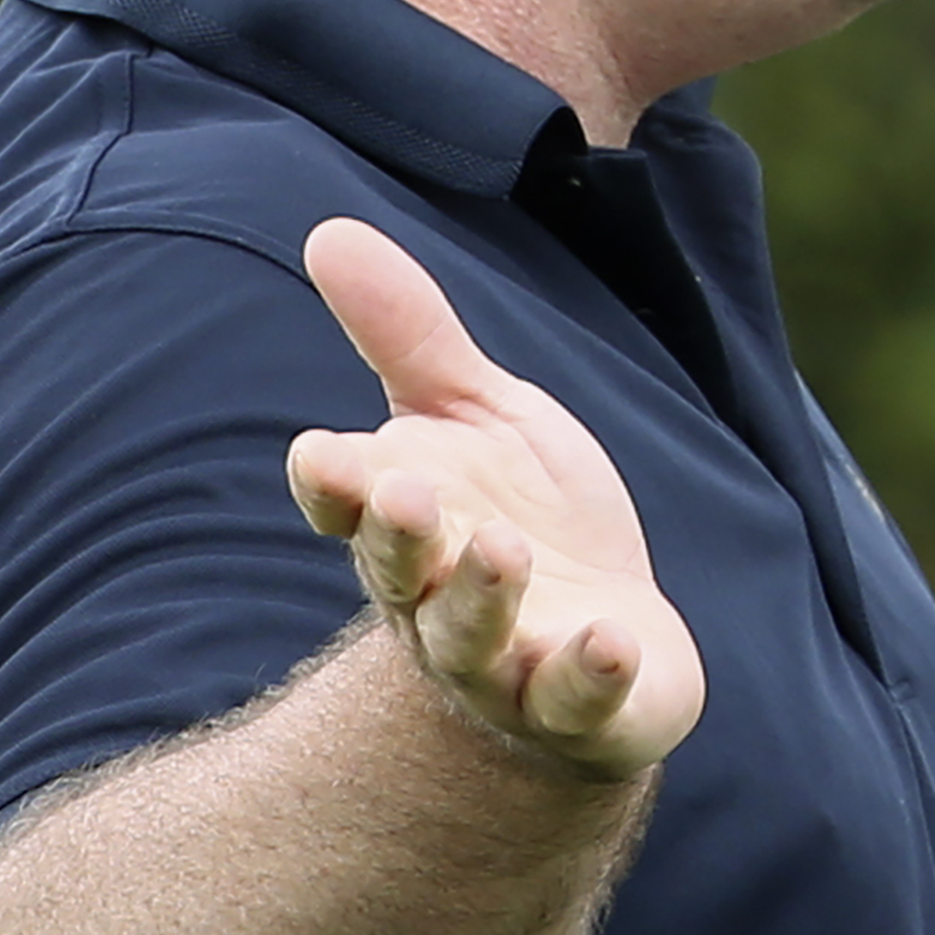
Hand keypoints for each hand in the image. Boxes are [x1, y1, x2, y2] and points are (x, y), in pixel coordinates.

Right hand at [286, 217, 706, 780]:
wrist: (601, 642)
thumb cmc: (519, 515)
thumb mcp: (473, 415)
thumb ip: (409, 336)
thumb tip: (327, 228)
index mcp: (406, 521)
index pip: (348, 504)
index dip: (334, 483)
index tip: (321, 453)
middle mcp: (439, 600)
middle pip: (402, 574)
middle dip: (399, 537)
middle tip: (405, 492)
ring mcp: (509, 663)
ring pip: (475, 642)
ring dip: (484, 597)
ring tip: (504, 549)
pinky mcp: (586, 705)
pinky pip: (579, 700)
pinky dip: (591, 673)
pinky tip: (614, 639)